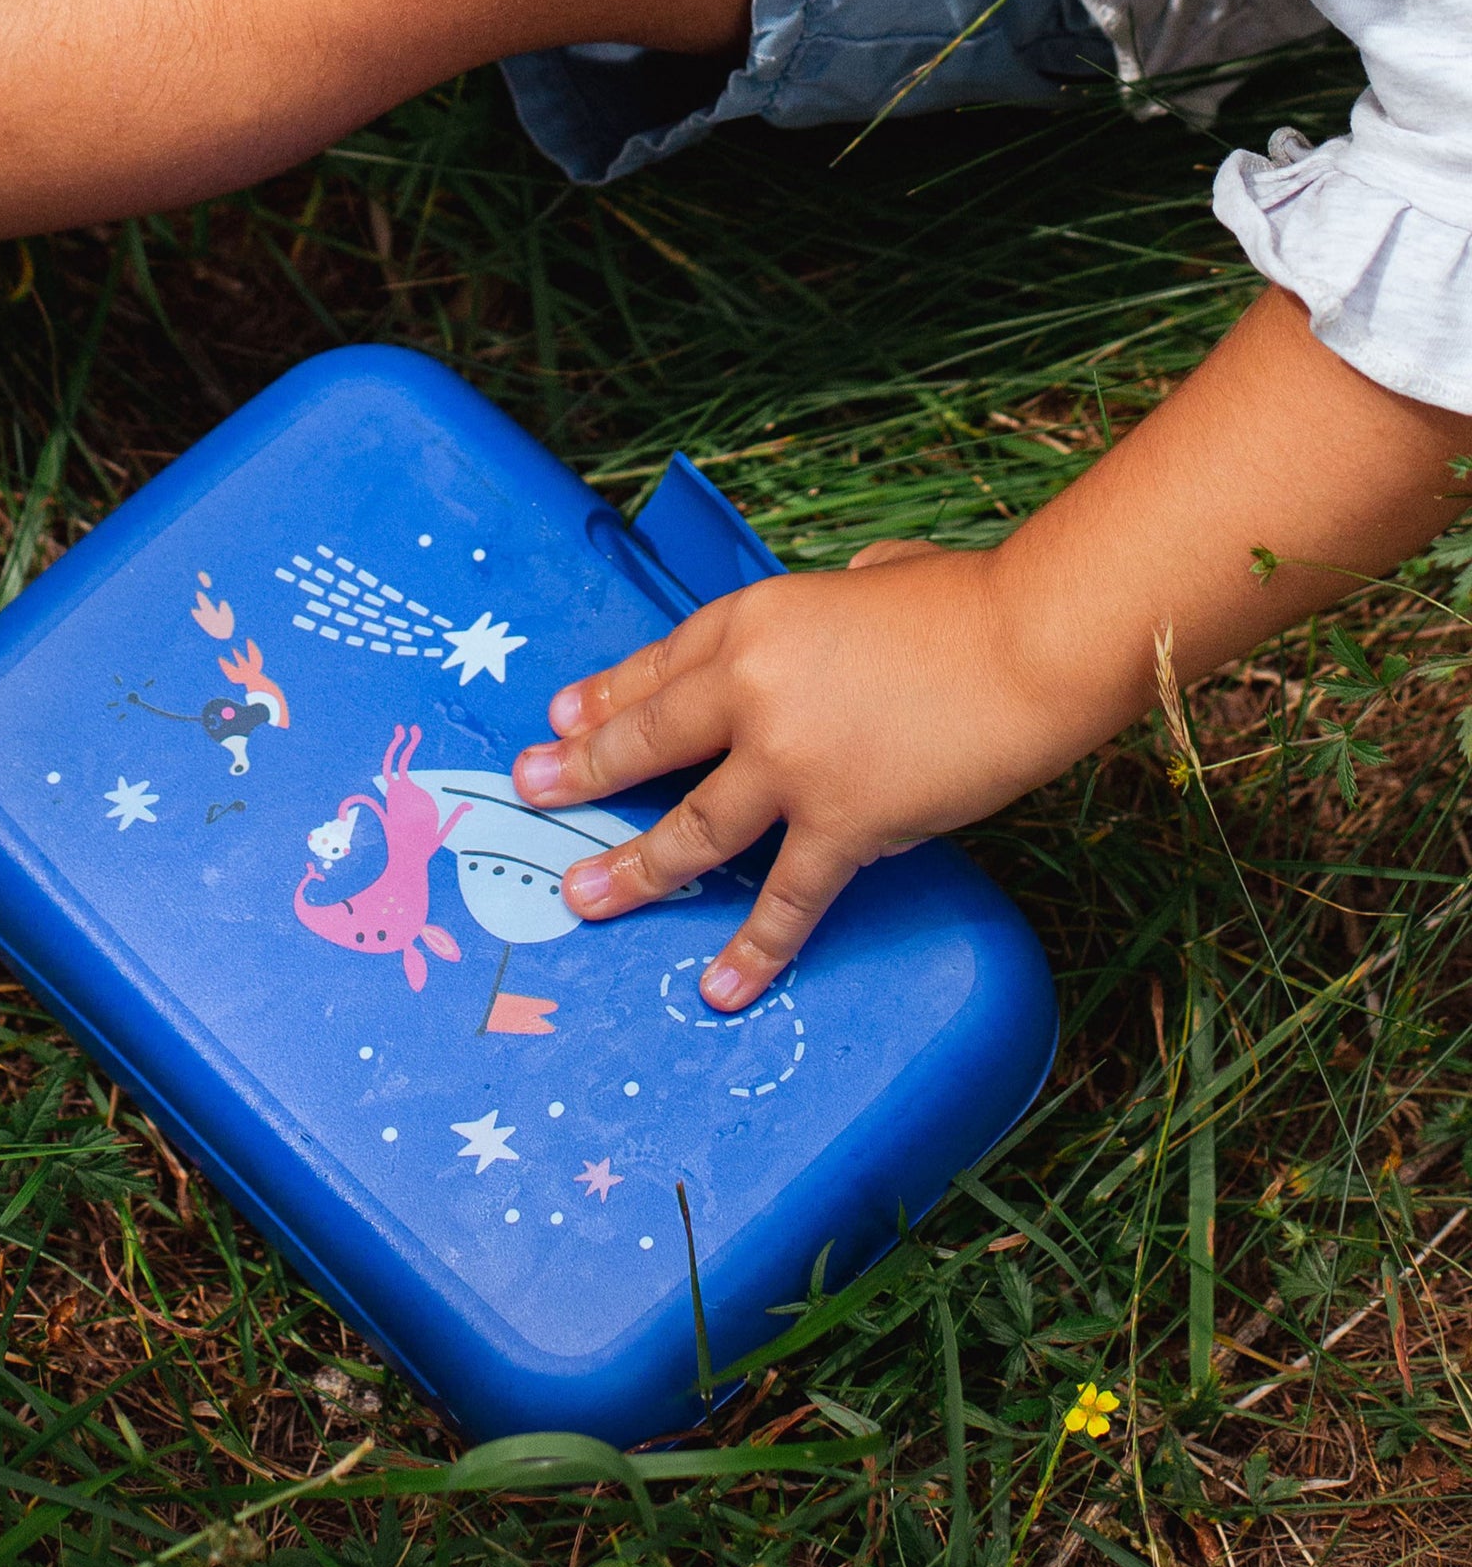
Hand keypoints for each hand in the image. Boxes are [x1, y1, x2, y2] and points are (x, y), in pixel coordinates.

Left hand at [511, 286, 1471, 1015]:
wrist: (1034, 642)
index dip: (607, 699)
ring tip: (583, 898)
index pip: (660, 669)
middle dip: (582, 773)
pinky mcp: (842, 824)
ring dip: (632, 870)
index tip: (564, 721)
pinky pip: (786, 899)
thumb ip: (836, 599)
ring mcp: (790, 764)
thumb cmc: (967, 600)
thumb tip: (843, 597)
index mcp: (753, 621)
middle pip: (648, 742)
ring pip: (690, 830)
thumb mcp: (874, 577)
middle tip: (532, 792)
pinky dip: (752, 950)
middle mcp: (750, 693)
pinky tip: (719, 989)